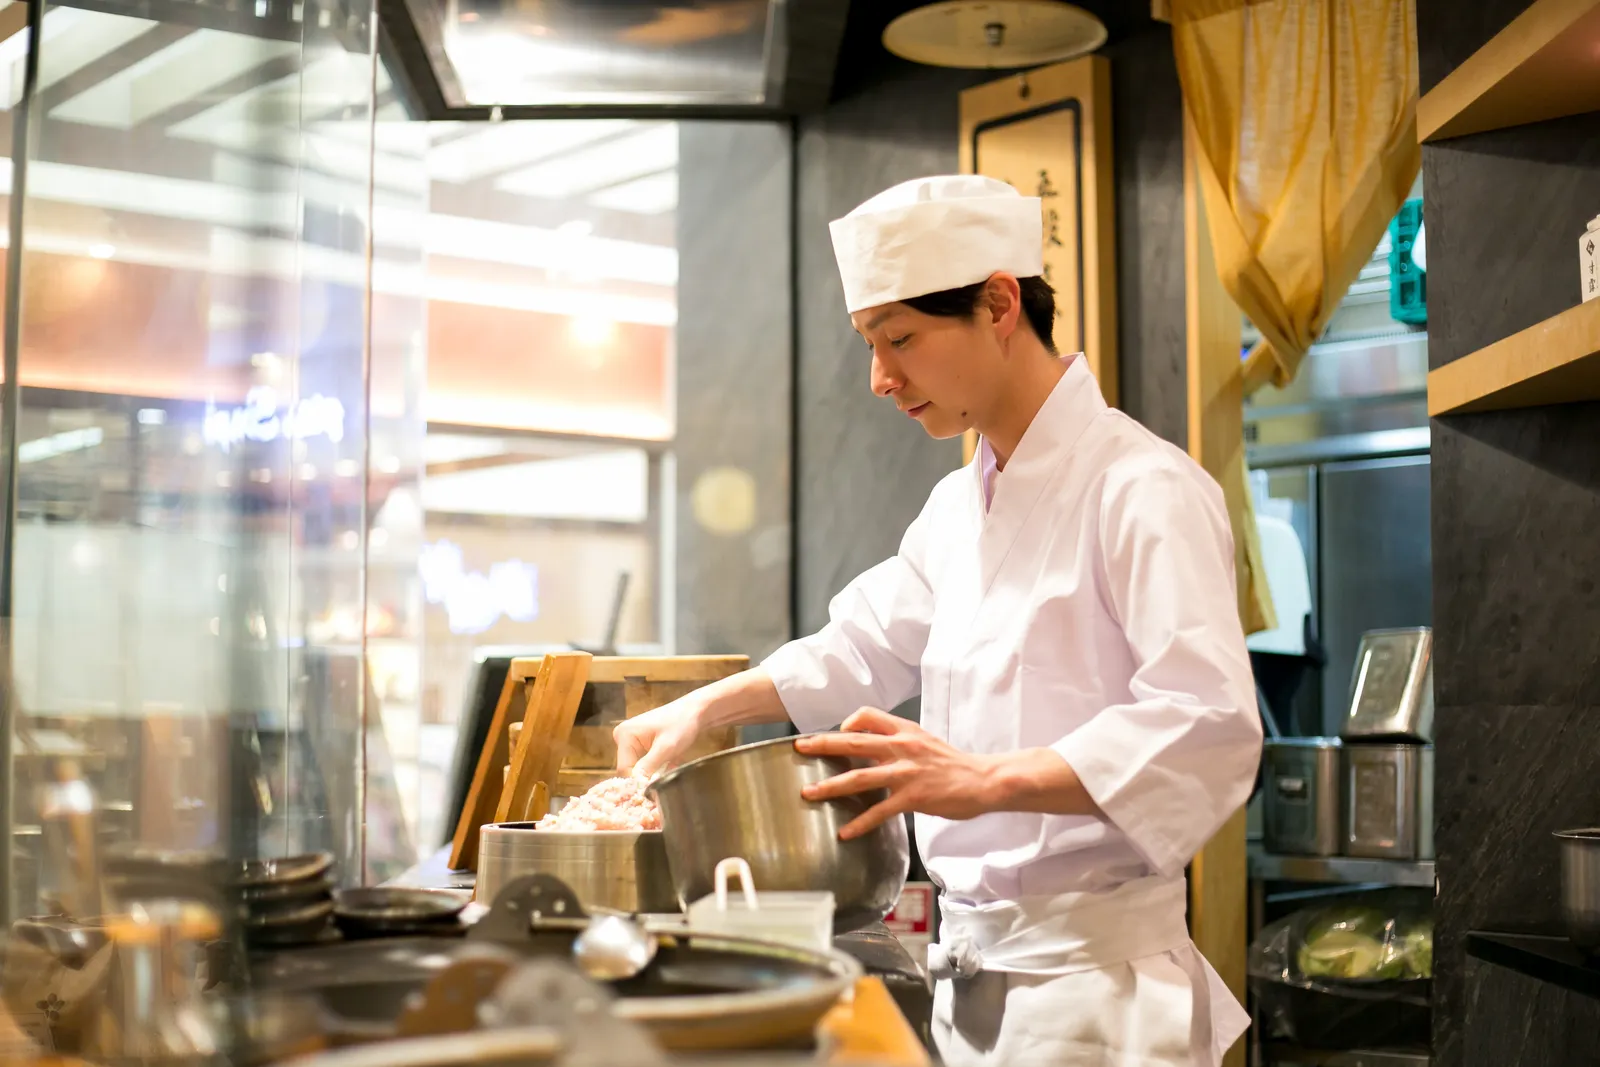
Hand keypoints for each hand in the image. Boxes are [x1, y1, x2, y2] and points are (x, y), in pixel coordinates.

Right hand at [614, 696, 705, 777]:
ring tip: (672, 765)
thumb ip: (648, 766)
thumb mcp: (665, 748)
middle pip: (631, 768)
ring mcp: (631, 739)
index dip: (638, 781)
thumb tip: (637, 786)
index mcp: (625, 735)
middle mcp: (623, 736)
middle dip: (649, 775)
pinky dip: (658, 765)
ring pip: (640, 767)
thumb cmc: (681, 724)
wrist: (695, 711)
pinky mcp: (640, 743)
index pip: (624, 769)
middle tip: (667, 774)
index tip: (654, 788)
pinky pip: (645, 762)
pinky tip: (671, 760)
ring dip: (656, 771)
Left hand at [793, 709, 1000, 839]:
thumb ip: (898, 741)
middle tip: (798, 749)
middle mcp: (903, 747)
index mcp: (905, 730)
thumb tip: (871, 747)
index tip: (836, 733)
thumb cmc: (953, 763)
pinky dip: (859, 823)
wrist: (984, 780)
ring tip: (808, 794)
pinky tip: (845, 833)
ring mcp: (907, 772)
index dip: (847, 722)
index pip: (867, 715)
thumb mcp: (924, 740)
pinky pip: (879, 811)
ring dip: (830, 786)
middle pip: (853, 742)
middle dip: (822, 745)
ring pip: (860, 777)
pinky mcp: (913, 797)